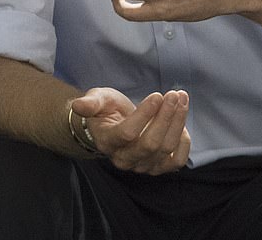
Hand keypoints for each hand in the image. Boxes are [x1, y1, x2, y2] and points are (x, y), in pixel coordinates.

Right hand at [71, 86, 189, 174]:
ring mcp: (142, 166)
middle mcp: (124, 159)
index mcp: (107, 141)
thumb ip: (90, 103)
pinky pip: (177, 161)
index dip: (145, 115)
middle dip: (166, 117)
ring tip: (181, 100)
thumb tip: (78, 106)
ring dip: (177, 123)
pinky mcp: (158, 167)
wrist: (112, 126)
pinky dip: (184, 143)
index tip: (157, 95)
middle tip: (174, 95)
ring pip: (165, 150)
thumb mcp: (97, 99)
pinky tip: (182, 123)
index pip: (128, 133)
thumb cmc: (105, 110)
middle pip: (150, 143)